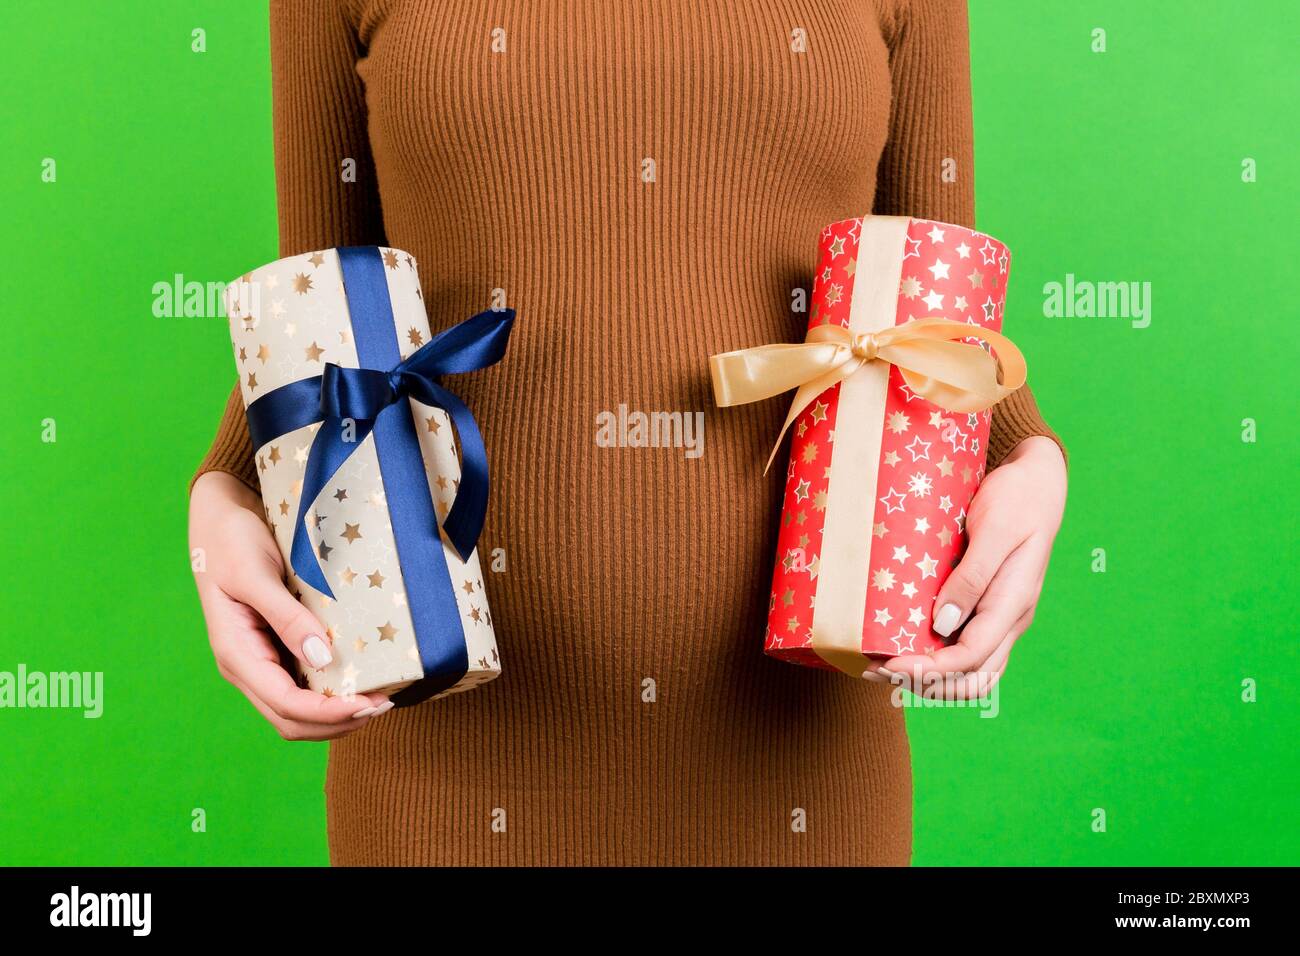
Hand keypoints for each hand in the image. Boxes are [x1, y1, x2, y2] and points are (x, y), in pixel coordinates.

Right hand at [189, 471, 391, 738]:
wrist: (219, 518)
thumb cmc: (231, 541)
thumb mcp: (255, 575)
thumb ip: (287, 617)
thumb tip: (322, 659)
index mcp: (236, 654)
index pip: (286, 705)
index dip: (329, 713)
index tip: (370, 704)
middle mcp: (247, 667)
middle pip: (292, 720)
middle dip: (338, 722)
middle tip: (383, 704)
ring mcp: (260, 661)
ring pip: (297, 711)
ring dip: (337, 715)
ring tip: (378, 699)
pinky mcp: (275, 649)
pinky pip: (303, 687)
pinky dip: (331, 695)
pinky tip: (360, 681)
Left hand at [874, 436, 1066, 697]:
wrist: (1038, 481)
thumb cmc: (1017, 498)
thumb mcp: (994, 531)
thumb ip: (972, 578)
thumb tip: (942, 625)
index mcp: (1013, 604)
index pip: (970, 658)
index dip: (927, 669)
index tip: (887, 663)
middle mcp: (1009, 620)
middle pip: (971, 679)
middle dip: (925, 684)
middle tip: (877, 670)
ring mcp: (1000, 617)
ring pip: (969, 672)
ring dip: (929, 679)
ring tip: (882, 666)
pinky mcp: (987, 607)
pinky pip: (965, 650)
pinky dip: (936, 660)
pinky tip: (903, 646)